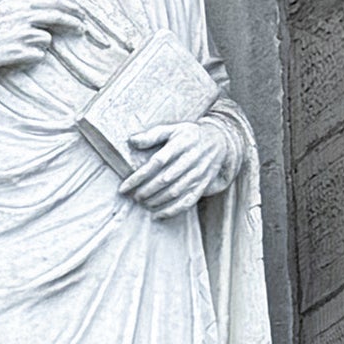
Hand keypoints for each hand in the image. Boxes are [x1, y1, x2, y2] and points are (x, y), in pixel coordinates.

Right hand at [0, 0, 81, 85]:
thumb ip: (21, 6)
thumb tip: (41, 7)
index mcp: (19, 2)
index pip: (54, 1)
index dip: (70, 6)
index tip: (79, 12)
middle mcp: (24, 16)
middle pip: (59, 17)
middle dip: (73, 23)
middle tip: (81, 28)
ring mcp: (23, 34)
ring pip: (46, 39)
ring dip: (39, 43)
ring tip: (19, 46)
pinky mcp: (20, 52)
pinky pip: (38, 55)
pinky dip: (31, 56)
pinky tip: (16, 55)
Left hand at [124, 111, 246, 216]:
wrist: (220, 141)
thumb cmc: (190, 136)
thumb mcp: (173, 129)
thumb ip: (153, 135)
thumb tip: (132, 141)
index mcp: (182, 144)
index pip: (156, 163)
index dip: (138, 177)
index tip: (124, 188)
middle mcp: (191, 159)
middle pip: (164, 180)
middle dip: (145, 191)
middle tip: (133, 196)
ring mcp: (198, 174)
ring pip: (175, 192)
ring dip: (155, 201)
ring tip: (142, 203)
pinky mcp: (203, 185)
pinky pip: (187, 201)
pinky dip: (171, 211)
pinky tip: (157, 215)